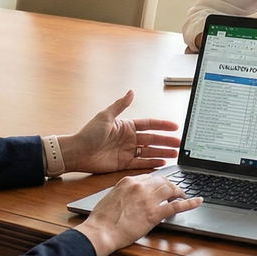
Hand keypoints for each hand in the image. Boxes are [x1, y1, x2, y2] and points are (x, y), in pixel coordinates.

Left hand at [58, 90, 182, 173]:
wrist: (77, 152)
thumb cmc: (88, 133)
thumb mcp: (105, 116)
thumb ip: (120, 105)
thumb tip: (131, 92)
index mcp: (127, 126)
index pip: (149, 124)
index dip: (162, 125)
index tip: (175, 127)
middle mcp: (129, 138)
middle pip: (153, 139)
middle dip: (166, 141)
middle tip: (180, 144)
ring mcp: (127, 151)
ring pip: (150, 152)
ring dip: (163, 152)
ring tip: (175, 154)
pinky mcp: (124, 163)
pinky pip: (141, 163)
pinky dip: (152, 163)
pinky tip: (162, 162)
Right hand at [76, 173, 201, 255]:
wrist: (101, 232)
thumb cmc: (101, 219)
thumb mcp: (111, 197)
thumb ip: (124, 193)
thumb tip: (132, 196)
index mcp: (128, 181)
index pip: (149, 177)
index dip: (158, 182)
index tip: (161, 185)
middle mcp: (140, 187)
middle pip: (162, 181)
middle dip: (170, 185)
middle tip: (174, 190)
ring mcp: (149, 200)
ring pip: (171, 189)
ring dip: (179, 191)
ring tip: (183, 195)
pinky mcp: (155, 214)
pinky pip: (177, 206)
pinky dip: (190, 202)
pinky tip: (197, 201)